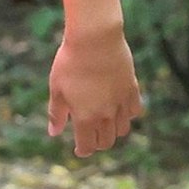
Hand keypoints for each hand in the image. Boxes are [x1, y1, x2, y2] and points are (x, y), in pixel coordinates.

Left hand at [47, 27, 142, 156]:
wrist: (94, 37)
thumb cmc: (70, 61)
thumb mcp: (56, 88)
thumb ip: (56, 113)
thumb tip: (54, 133)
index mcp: (85, 117)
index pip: (88, 146)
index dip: (83, 151)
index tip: (79, 149)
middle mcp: (106, 114)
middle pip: (107, 141)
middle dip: (98, 143)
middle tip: (91, 135)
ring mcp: (121, 101)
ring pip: (122, 129)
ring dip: (113, 131)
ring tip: (105, 123)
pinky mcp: (131, 87)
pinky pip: (134, 110)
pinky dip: (127, 115)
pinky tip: (119, 108)